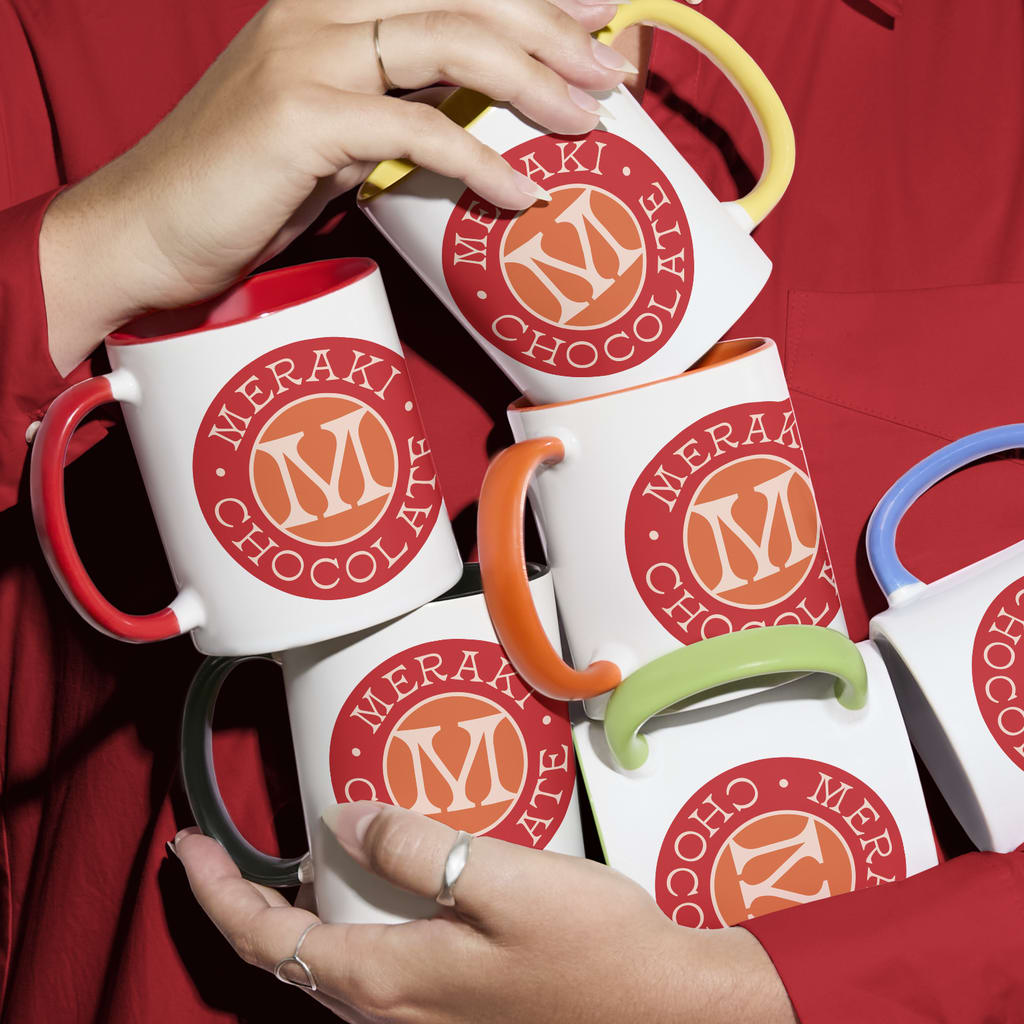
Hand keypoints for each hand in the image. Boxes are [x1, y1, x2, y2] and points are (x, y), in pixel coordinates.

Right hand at [40, 0, 635, 373]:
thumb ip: (400, 108)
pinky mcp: (300, 115)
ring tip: (588, 122)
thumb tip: (481, 119)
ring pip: (450, 41)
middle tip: (611, 73)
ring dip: (533, 82)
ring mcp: (307, 54)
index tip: (599, 17)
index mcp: (330, 3)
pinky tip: (522, 193)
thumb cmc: (248, 188)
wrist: (152, 229)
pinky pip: (416, 128)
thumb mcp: (337, 133)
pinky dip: (478, 160)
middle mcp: (319, 7)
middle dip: (552, 30)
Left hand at [175, 802, 796, 1023]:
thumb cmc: (593, 948)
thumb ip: (415, 848)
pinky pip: (369, 968)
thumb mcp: (502, 881)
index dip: (219, 893)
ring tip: (283, 864)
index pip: (270, 941)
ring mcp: (423, 1018)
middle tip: (223, 848)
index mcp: (391, 981)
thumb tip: (342, 820)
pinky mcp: (453, 1009)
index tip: (187, 844)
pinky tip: (366, 892)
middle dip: (243, 905)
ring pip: (327, 966)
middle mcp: (392, 1013)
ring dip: (290, 917)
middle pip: (288, 959)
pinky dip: (342, 927)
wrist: (667, 1011)